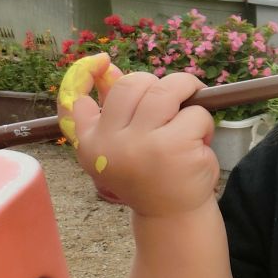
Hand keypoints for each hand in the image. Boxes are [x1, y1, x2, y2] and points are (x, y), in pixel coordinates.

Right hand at [62, 56, 218, 216]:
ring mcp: (141, 144)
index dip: (85, 75)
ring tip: (193, 110)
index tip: (102, 62)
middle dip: (159, 85)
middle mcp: (109, 143)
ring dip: (186, 92)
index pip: (74, 102)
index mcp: (90, 143)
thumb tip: (106, 65)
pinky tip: (199, 143)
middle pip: (132, 84)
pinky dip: (203, 122)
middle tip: (175, 97)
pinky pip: (195, 113)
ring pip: (166, 91)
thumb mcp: (123, 146)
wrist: (172, 215)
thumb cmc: (149, 175)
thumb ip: (114, 109)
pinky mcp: (174, 146)